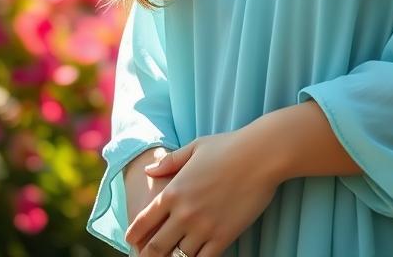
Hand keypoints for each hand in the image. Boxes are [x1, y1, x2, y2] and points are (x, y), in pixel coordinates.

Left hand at [123, 130, 279, 256]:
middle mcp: (183, 213)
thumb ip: (170, 161)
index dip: (134, 234)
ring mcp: (203, 227)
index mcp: (173, 190)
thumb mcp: (196, 147)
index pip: (144, 220)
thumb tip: (149, 169)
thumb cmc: (229, 146)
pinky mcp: (223, 236)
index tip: (131, 240)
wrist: (261, 155)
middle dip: (148, 255)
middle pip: (155, 247)